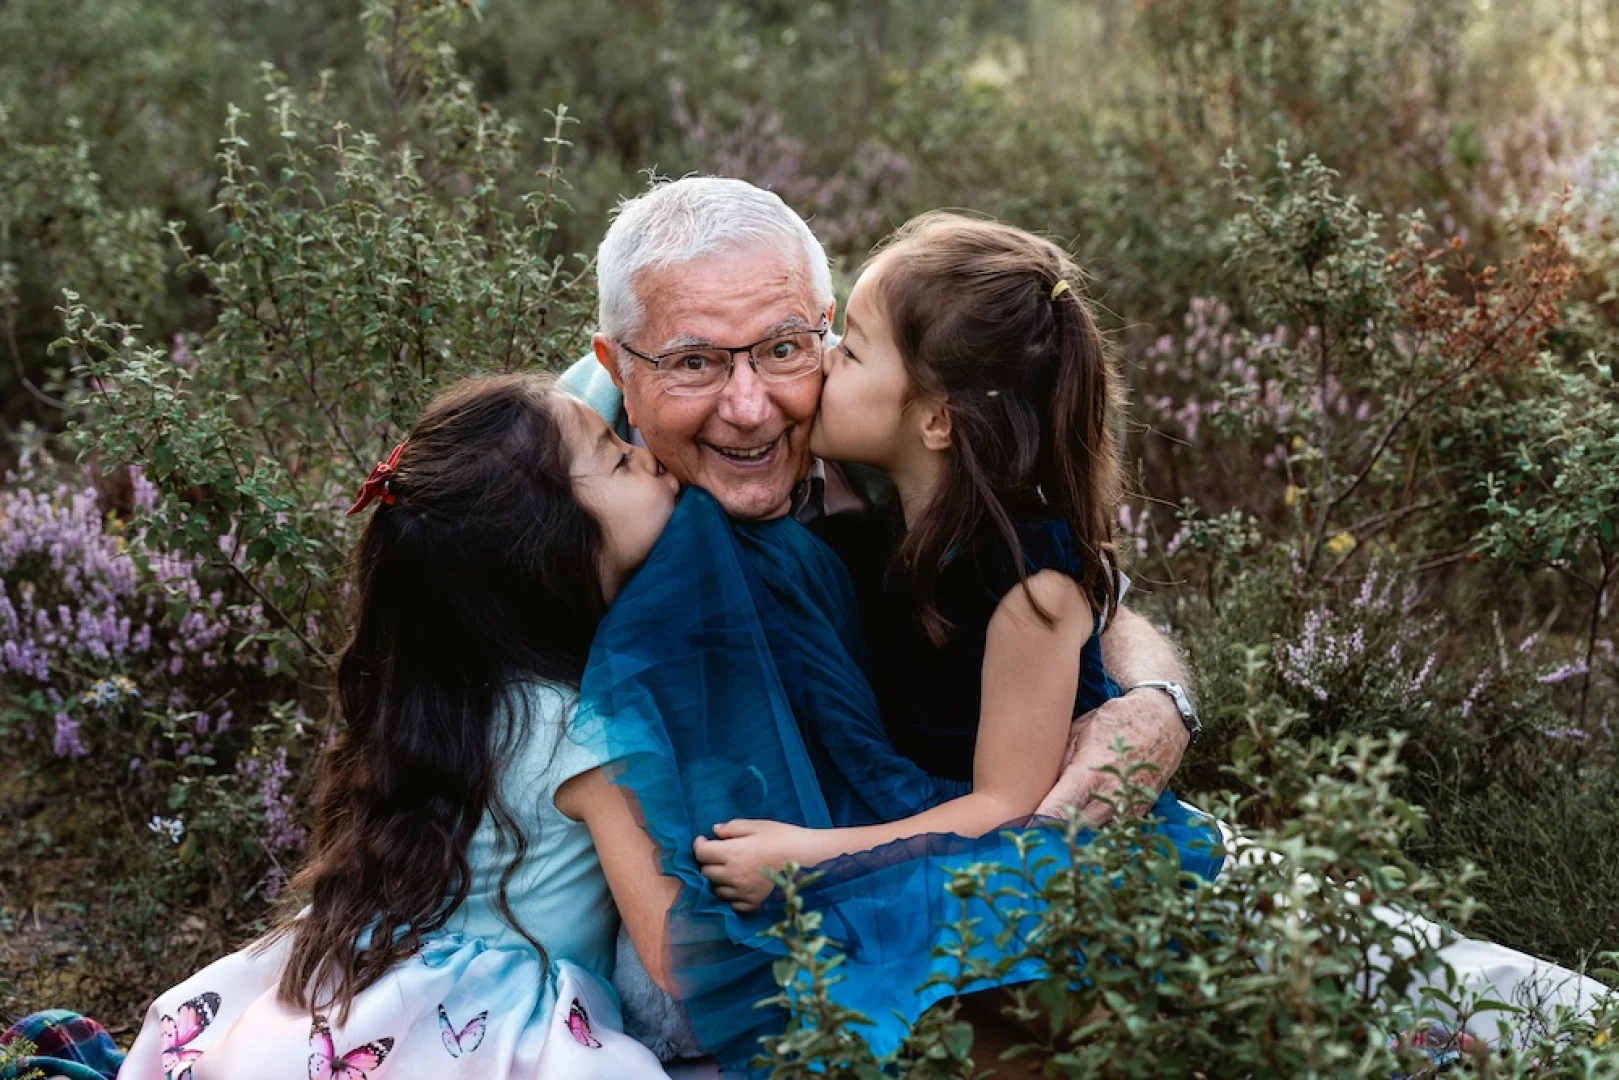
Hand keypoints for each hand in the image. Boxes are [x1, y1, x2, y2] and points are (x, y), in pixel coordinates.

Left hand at [692, 819, 823, 911]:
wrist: (814, 861)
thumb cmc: (787, 838)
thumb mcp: (760, 826)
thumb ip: (735, 828)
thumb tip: (715, 831)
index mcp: (734, 853)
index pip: (702, 853)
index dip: (698, 845)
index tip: (703, 840)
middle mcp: (734, 876)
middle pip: (706, 872)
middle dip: (708, 861)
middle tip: (717, 853)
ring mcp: (744, 893)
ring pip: (717, 890)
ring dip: (718, 879)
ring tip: (729, 869)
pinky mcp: (754, 905)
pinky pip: (732, 903)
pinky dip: (731, 894)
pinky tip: (740, 884)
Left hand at [1034, 688, 1189, 824]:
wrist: (1162, 722)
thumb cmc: (1114, 723)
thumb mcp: (1078, 732)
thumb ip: (1057, 763)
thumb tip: (1034, 787)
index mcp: (1089, 774)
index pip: (1056, 811)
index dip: (1035, 825)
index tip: (1016, 830)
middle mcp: (1110, 797)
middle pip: (1072, 832)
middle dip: (1050, 836)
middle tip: (1028, 837)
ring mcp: (1127, 809)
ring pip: (1092, 837)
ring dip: (1072, 839)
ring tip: (1050, 838)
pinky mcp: (1138, 815)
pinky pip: (1111, 832)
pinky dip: (1094, 835)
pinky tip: (1078, 833)